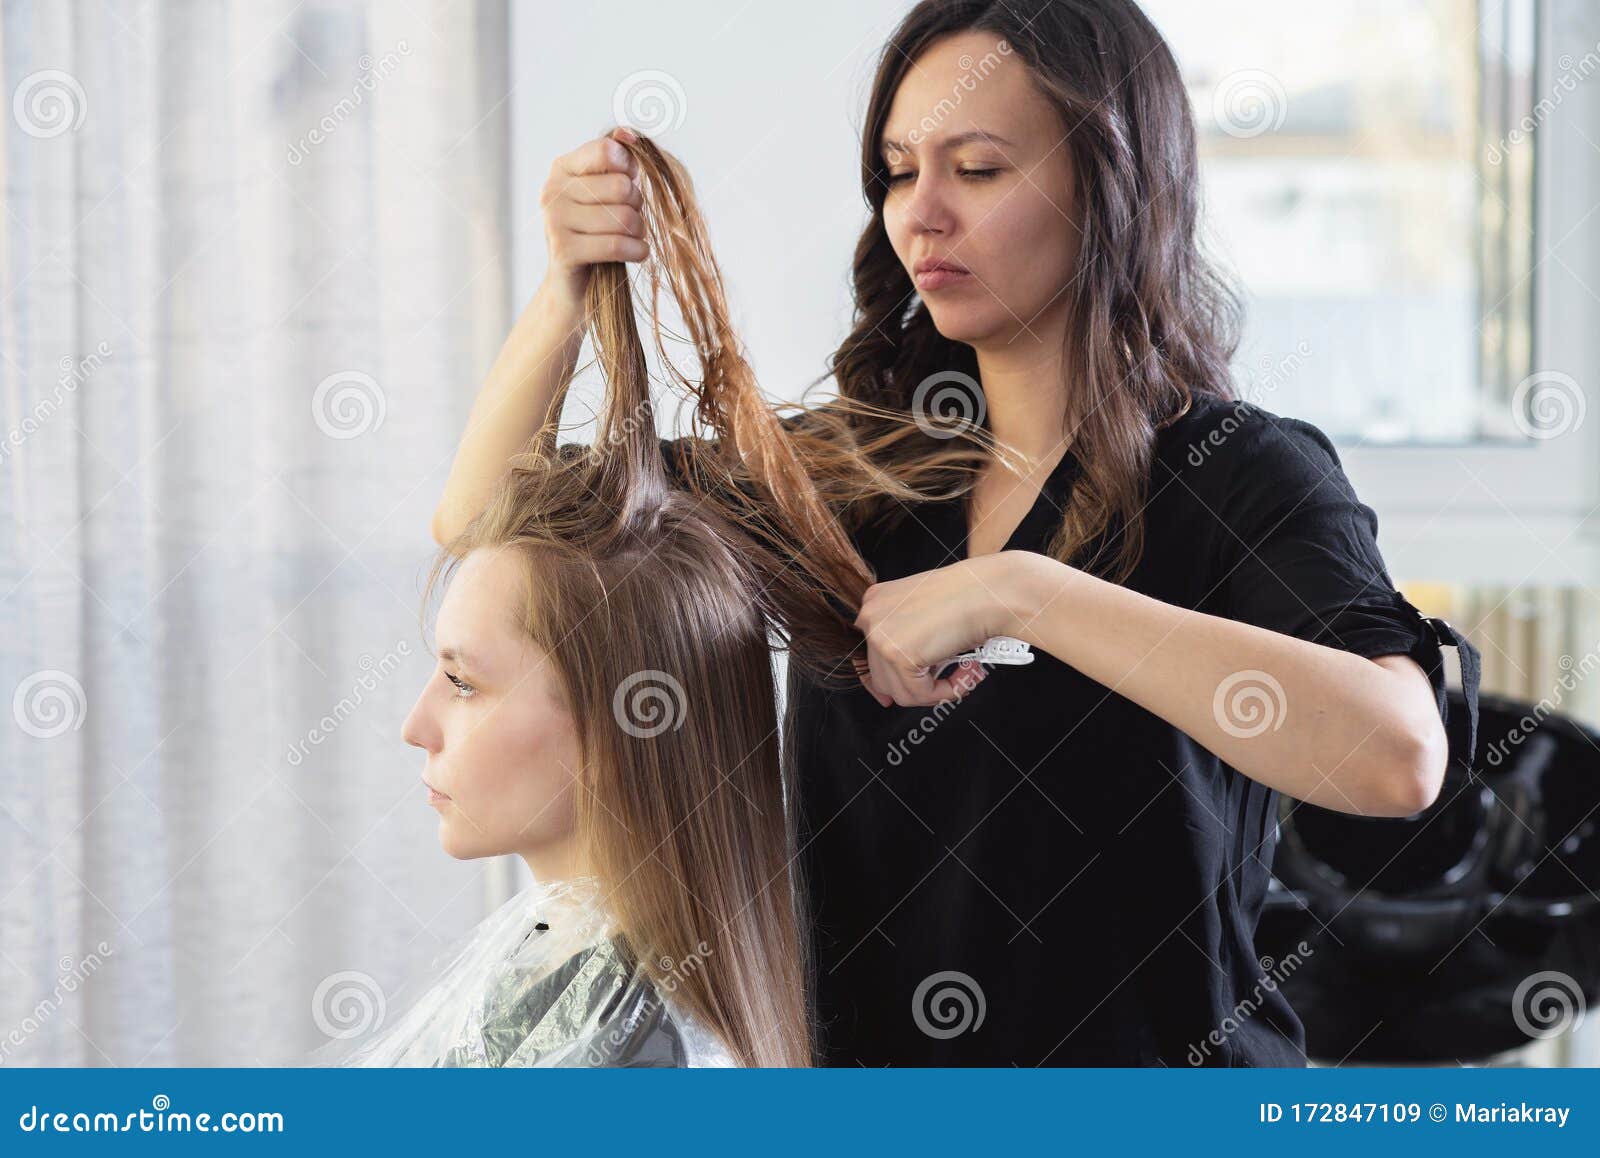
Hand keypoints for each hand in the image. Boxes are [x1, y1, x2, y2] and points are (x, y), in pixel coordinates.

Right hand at [538, 126, 647, 311]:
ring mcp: (554, 220)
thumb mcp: (608, 193)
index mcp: (563, 168)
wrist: (575, 286)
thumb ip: (619, 162)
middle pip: (622, 187)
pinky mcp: (563, 250)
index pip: (607, 150)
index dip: (630, 168)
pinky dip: (637, 250)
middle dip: (637, 206)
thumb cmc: (599, 233)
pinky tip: (639, 253)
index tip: (631, 183)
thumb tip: (628, 134)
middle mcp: (553, 190)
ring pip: (623, 217)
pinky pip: (617, 244)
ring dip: (639, 231)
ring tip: (633, 238)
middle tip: (632, 219)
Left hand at [851, 550, 1041, 707]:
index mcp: (875, 601)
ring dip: (934, 691)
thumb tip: (893, 680)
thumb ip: (909, 637)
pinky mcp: (897, 655)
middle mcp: (870, 616)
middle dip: (917, 686)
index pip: (868, 654)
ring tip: (964, 673)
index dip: (883, 680)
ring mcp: (879, 636)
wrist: (990, 591)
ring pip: (900, 692)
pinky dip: (946, 692)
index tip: (889, 697)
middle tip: (950, 679)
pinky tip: (966, 671)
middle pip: (882, 677)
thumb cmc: (971, 595)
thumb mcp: (927, 612)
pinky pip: (920, 695)